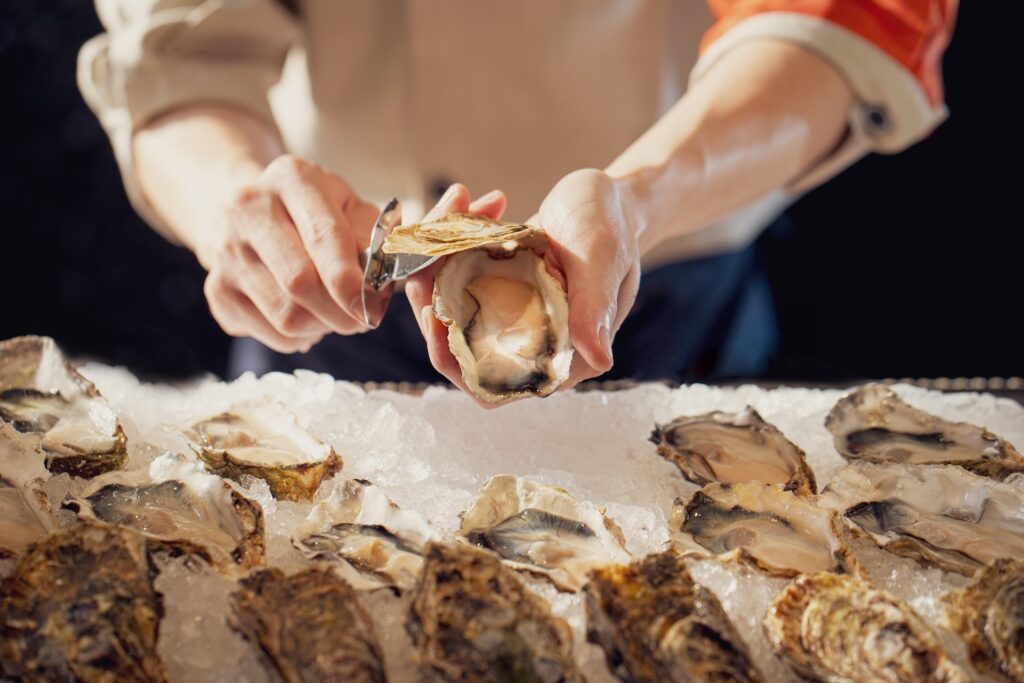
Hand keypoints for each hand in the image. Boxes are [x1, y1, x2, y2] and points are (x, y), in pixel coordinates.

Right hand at [198, 155, 379, 352]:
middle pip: (300, 282)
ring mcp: (225, 249)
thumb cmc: (317, 213)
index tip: (372, 308)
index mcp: (291, 178)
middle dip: (340, 313)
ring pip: (286, 316)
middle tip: (361, 319)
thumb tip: (377, 283)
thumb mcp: (352, 209)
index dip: (350, 281)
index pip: (323, 237)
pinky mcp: (217, 289)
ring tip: (333, 314)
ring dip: (322, 326)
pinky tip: (307, 318)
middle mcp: (248, 208)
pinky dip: (299, 337)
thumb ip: (372, 239)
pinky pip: (270, 334)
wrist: (255, 213)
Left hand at [407, 170, 640, 404]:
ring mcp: (506, 314)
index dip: (453, 360)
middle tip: (428, 251)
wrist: (607, 196)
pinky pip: (452, 277)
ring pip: (446, 307)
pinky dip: (447, 241)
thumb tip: (599, 359)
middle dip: (431, 300)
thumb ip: (594, 306)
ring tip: (450, 210)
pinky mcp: (493, 286)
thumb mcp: (602, 259)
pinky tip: (463, 203)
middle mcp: (526, 342)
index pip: (491, 383)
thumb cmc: (613, 226)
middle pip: (455, 345)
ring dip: (435, 261)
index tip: (434, 314)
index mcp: (557, 355)